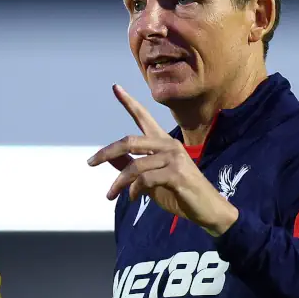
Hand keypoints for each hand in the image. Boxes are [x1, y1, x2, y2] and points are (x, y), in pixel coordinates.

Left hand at [87, 84, 238, 236]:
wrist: (208, 210)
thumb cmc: (180, 194)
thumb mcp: (151, 180)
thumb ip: (132, 168)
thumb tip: (109, 158)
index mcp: (163, 143)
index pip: (144, 117)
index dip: (128, 102)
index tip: (115, 87)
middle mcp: (169, 145)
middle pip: (130, 141)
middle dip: (106, 152)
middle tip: (90, 162)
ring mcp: (174, 158)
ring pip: (135, 166)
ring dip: (119, 183)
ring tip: (111, 195)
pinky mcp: (177, 174)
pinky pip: (145, 180)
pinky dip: (134, 190)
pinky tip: (133, 198)